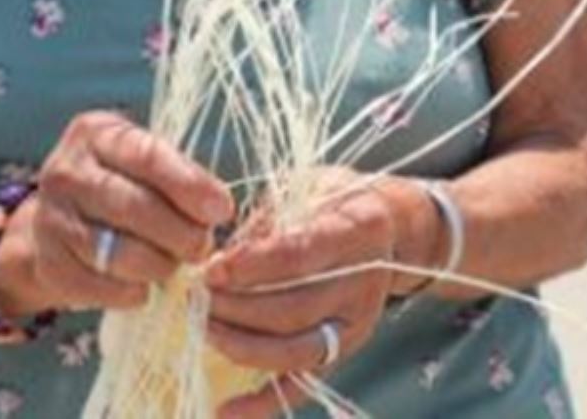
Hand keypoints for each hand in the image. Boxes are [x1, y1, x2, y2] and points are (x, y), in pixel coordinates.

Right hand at [0, 111, 234, 313]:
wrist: (58, 223)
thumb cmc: (120, 185)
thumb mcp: (144, 164)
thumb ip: (179, 177)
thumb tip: (217, 210)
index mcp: (96, 134)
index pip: (148, 156)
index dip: (189, 186)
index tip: (222, 210)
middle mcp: (65, 171)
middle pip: (132, 206)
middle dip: (179, 233)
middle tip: (203, 247)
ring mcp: (49, 218)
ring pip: (116, 251)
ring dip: (158, 265)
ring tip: (174, 265)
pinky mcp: (47, 263)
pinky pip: (98, 286)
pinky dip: (131, 292)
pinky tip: (144, 286)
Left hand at [205, 169, 418, 417]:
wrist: (392, 229)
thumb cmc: (337, 203)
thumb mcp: (308, 188)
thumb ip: (267, 222)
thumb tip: (220, 261)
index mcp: (358, 229)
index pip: (299, 255)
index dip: (250, 266)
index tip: (210, 270)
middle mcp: (363, 283)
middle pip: (293, 309)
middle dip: (235, 308)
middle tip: (194, 298)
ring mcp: (356, 324)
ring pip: (294, 351)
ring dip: (240, 345)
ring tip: (202, 327)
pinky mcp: (345, 352)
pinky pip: (303, 385)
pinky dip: (263, 404)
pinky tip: (225, 411)